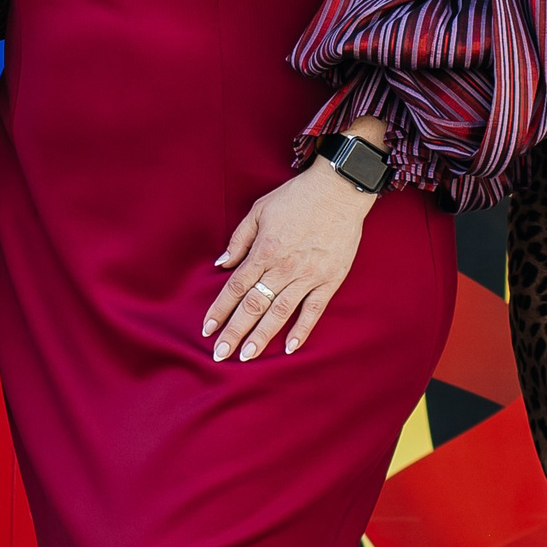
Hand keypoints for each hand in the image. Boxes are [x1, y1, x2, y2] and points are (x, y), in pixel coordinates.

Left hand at [202, 162, 374, 360]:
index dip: (220, 309)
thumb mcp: (259, 210)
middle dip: (235, 331)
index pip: (236, 287)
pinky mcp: (330, 279)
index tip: (207, 328)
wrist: (339, 190)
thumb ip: (239, 239)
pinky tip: (290, 347)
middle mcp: (283, 267)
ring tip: (247, 356)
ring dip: (262, 336)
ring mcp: (308, 275)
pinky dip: (302, 329)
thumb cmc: (296, 197)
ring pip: (280, 312)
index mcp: (264, 251)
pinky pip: (314, 310)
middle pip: (254, 305)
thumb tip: (221, 264)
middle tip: (220, 354)